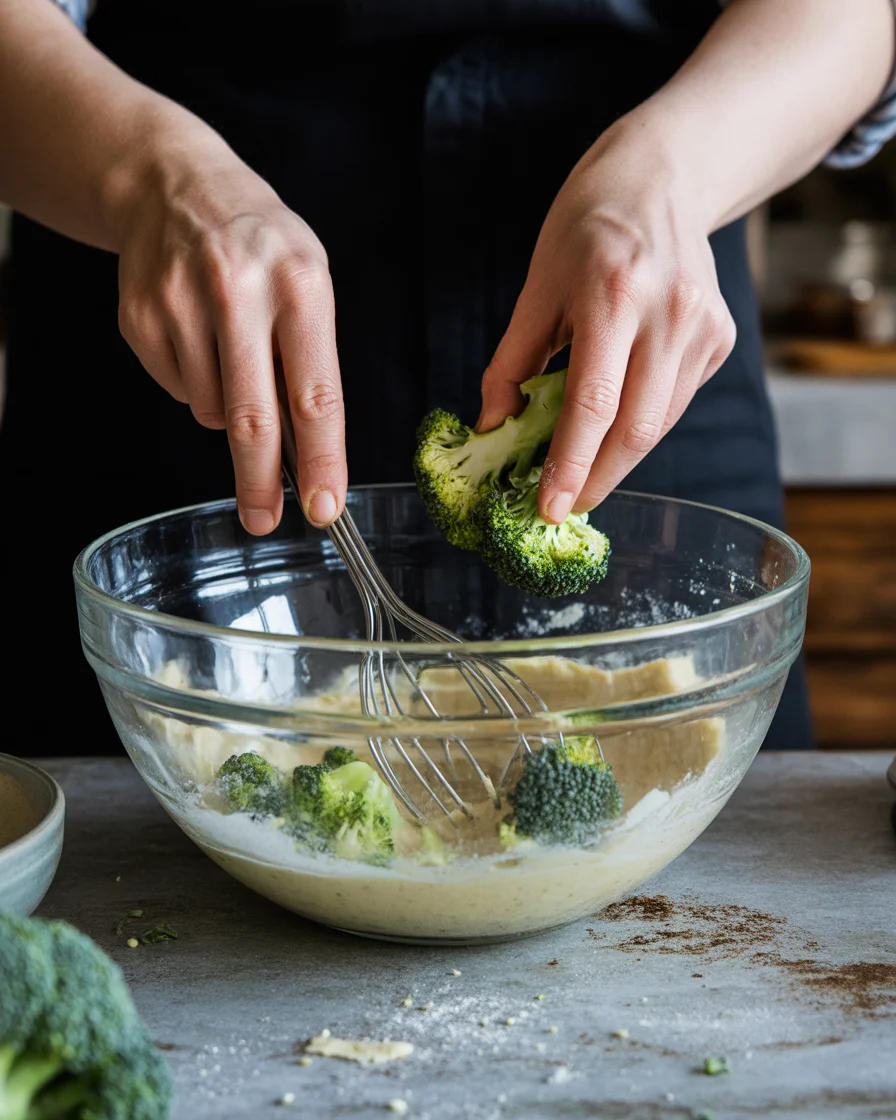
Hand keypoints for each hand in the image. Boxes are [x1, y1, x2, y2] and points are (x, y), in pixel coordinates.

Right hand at [116, 143, 344, 533]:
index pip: (316, 394)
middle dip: (260, 483)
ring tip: (233, 354)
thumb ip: (311, 360)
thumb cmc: (261, 245)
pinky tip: (199, 339)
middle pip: (253, 418)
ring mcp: (180, 303)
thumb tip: (304, 453)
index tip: (324, 506)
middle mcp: (238, 291)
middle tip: (264, 520)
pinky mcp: (140, 317)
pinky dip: (194, 384)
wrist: (175, 185)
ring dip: (228, 411)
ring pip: (210, 410)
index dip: (322, 459)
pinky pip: (175, 390)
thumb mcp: (308, 281)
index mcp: (300, 283)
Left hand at [478, 115, 736, 523]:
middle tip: (564, 503)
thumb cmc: (585, 229)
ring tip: (583, 467)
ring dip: (618, 457)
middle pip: (636, 429)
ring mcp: (703, 327)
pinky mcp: (721, 338)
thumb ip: (512, 364)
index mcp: (613, 295)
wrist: (661, 178)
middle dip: (598, 478)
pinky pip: (675, 402)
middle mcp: (668, 313)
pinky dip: (641, 422)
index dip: (570, 465)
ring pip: (660, 425)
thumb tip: (493, 429)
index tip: (549, 509)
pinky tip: (618, 413)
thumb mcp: (536, 287)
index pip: (593, 404)